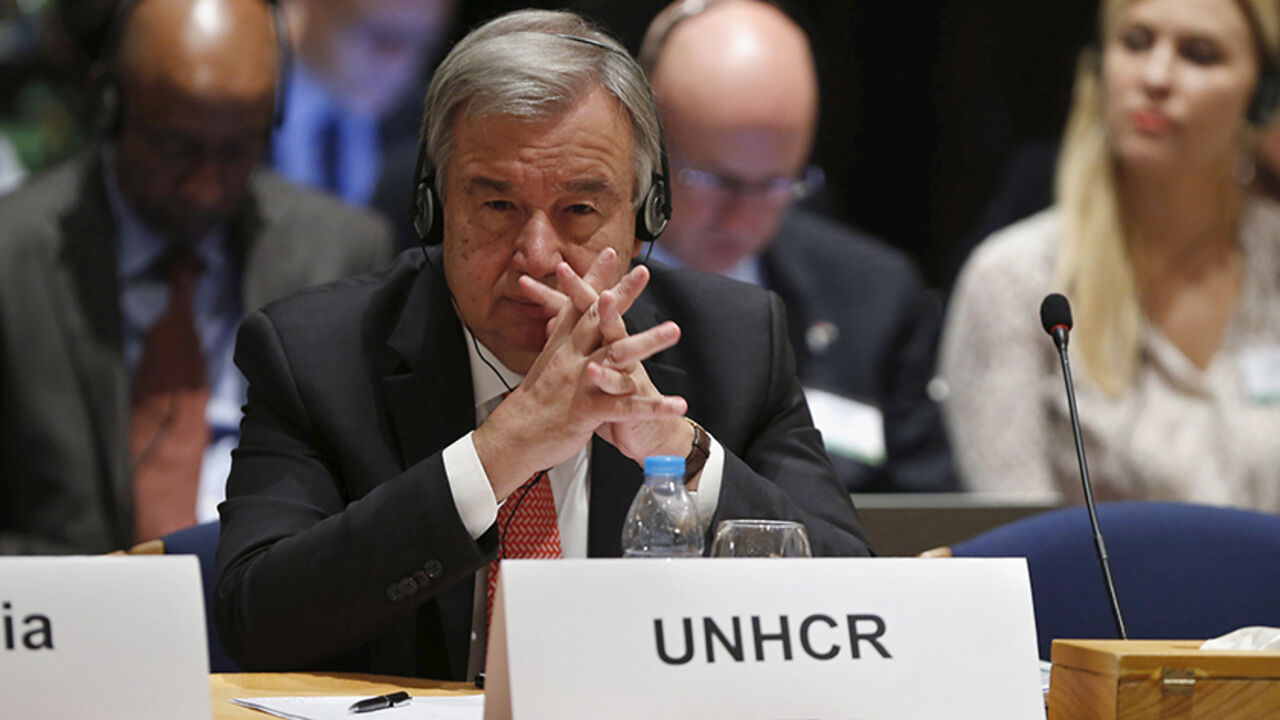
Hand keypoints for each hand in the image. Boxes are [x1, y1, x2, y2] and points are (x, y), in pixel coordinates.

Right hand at [472, 250, 686, 498]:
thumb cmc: (534, 401)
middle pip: (598, 319)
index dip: (593, 277)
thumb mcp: (547, 362)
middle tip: (643, 272)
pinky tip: (678, 404)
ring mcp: (579, 381)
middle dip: (621, 294)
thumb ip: (562, 339)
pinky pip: (625, 407)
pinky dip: (653, 407)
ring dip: (647, 341)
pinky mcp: (587, 410)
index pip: (579, 304)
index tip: (610, 252)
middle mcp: (571, 357)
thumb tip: (567, 317)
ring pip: (616, 356)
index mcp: (562, 345)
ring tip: (674, 330)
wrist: (512, 437)